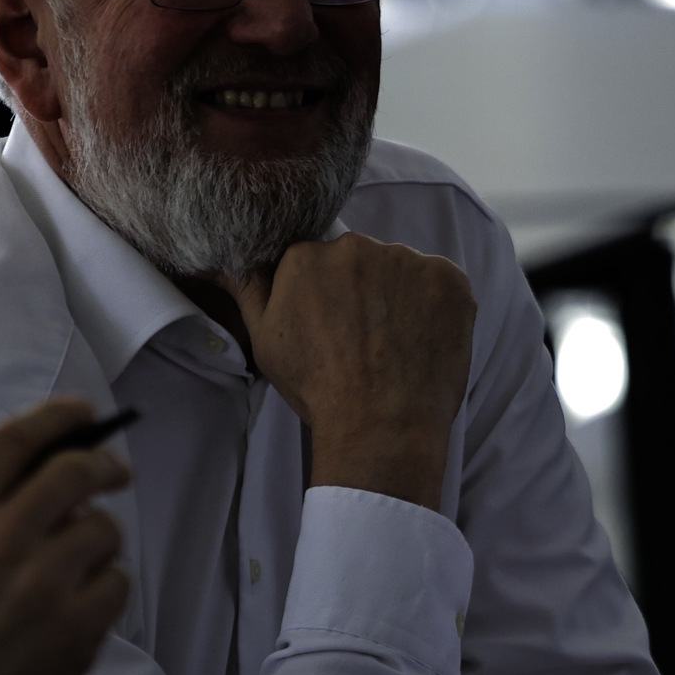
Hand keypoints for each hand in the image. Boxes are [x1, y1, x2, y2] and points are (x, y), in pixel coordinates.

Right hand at [0, 398, 129, 674]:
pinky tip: (78, 613)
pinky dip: (106, 593)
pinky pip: (118, 582)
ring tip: (75, 570)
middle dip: (104, 466)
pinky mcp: (77, 624)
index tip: (82, 414)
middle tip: (115, 474)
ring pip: (103, 529)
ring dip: (98, 543)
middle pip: (74, 471)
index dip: (56, 417)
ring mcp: (42, 583)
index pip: (13, 441)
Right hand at [222, 234, 475, 510]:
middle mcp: (356, 246)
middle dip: (362, 292)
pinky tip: (422, 342)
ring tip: (395, 347)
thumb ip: (249, 289)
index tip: (330, 329)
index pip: (317, 261)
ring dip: (399, 297)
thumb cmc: (317, 390)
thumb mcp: (265, 342)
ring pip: (401, 270)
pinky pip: (440, 283)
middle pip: (359, 261)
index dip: (325, 297)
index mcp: (306, 256)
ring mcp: (408, 260)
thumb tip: (224, 258)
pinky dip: (435, 306)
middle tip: (364, 342)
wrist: (381, 427)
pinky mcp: (449, 278)